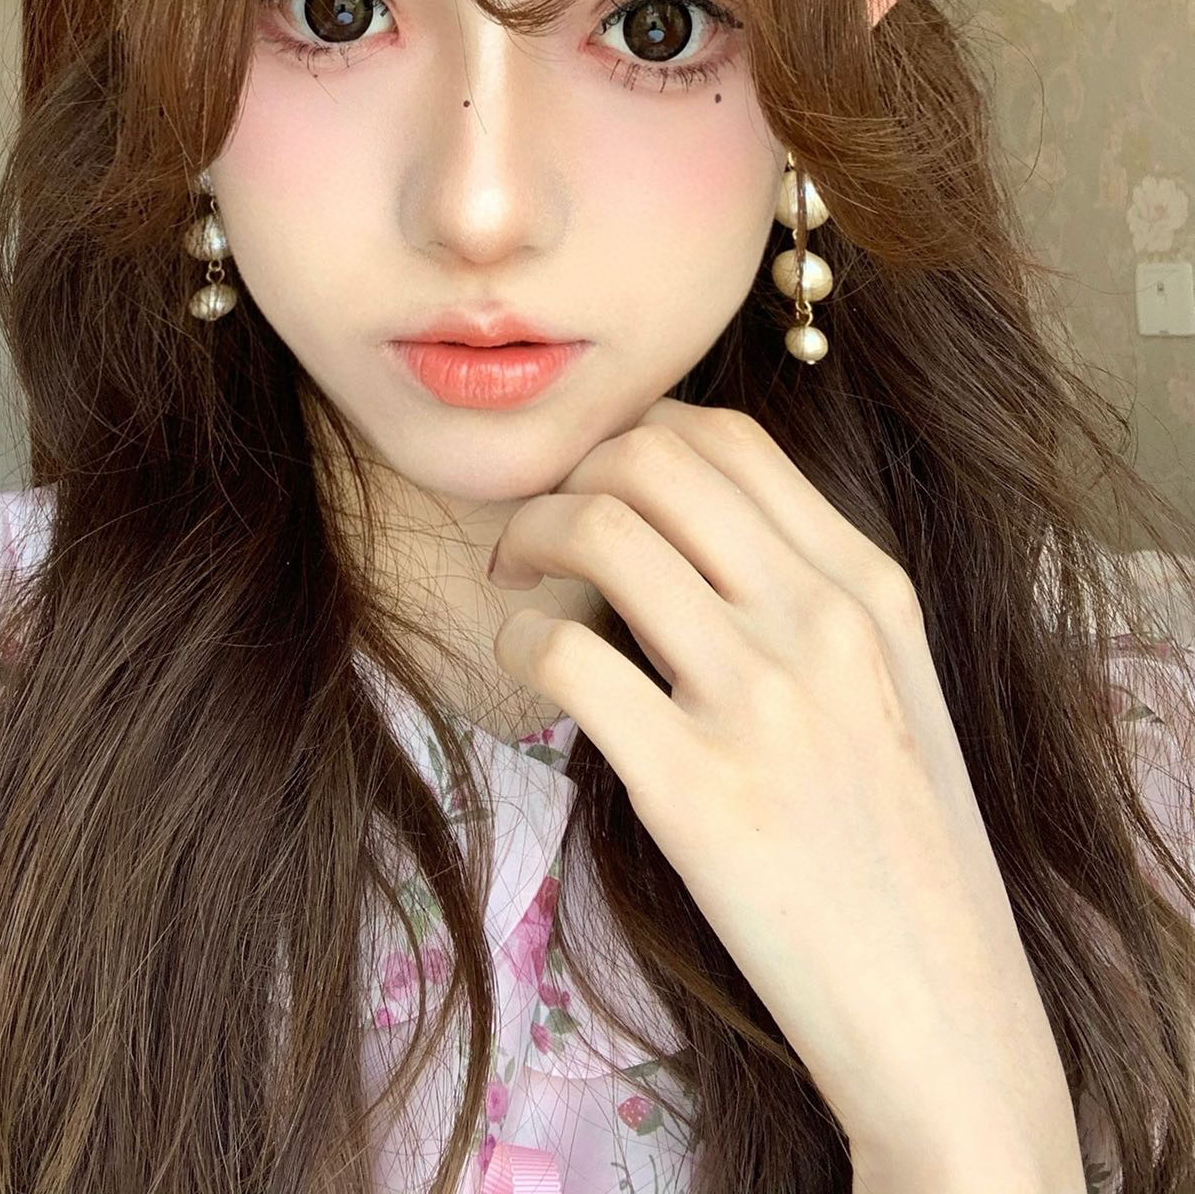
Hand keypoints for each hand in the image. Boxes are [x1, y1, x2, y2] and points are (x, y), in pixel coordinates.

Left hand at [487, 397, 1083, 1187]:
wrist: (943, 1017)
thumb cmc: (902, 853)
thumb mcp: (891, 686)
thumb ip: (808, 592)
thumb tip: (682, 520)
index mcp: (869, 587)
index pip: (728, 439)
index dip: (635, 436)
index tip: (596, 481)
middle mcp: (820, 620)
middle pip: (653, 458)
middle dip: (569, 472)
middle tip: (535, 529)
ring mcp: (760, 699)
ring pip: (599, 528)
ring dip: (524, 537)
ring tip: (509, 580)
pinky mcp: (694, 788)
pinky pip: (561, 652)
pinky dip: (513, 638)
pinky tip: (519, 664)